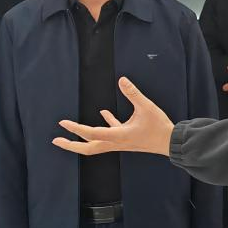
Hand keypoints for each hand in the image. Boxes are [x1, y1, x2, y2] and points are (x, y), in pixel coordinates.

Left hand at [53, 77, 174, 156]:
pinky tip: (103, 112)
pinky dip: (104, 124)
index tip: (63, 123)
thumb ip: (133, 93)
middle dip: (71, 145)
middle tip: (56, 140)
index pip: (91, 134)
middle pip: (88, 148)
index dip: (75, 128)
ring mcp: (120, 142)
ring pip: (97, 143)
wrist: (170, 142)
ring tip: (72, 131)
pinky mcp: (126, 139)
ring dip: (83, 138)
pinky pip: (111, 133)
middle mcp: (116, 142)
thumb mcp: (147, 107)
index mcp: (118, 136)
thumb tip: (122, 80)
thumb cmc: (159, 127)